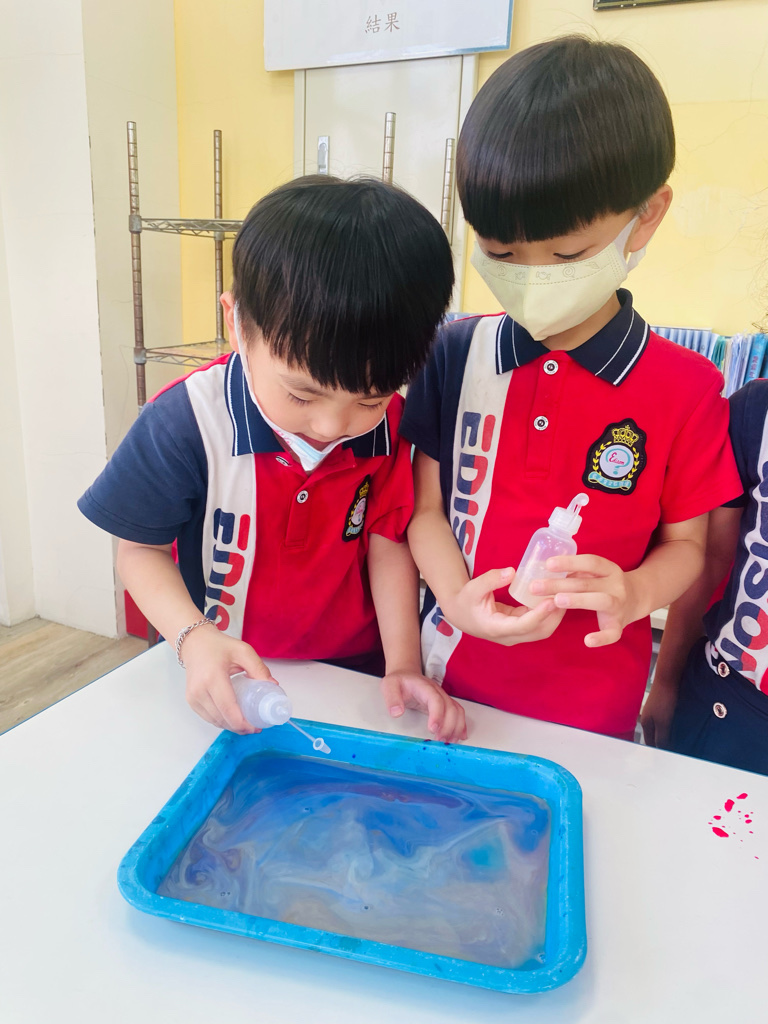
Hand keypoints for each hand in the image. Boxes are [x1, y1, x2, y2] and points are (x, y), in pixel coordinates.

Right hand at [181, 624, 274, 733]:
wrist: (195, 643)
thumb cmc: (219, 646)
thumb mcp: (243, 651)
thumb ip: (259, 668)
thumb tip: (273, 686)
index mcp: (213, 677)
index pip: (228, 708)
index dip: (242, 723)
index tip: (257, 727)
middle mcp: (199, 690)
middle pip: (221, 719)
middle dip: (240, 728)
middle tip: (256, 727)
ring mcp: (193, 697)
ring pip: (214, 721)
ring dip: (231, 726)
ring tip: (247, 724)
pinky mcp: (191, 701)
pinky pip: (208, 717)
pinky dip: (222, 721)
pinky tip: (233, 719)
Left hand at [381, 670, 467, 742]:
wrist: (406, 676)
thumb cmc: (399, 682)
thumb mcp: (389, 685)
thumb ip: (392, 698)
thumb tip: (397, 713)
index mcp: (424, 687)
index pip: (435, 699)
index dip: (437, 715)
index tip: (432, 729)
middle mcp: (437, 692)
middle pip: (450, 707)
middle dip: (447, 726)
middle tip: (439, 741)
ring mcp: (443, 698)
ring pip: (457, 711)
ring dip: (456, 728)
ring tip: (448, 742)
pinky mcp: (444, 704)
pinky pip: (458, 713)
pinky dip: (460, 726)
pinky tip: (459, 737)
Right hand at [443, 567, 564, 645]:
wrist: (460, 614)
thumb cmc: (465, 601)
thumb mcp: (473, 588)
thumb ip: (490, 580)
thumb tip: (511, 572)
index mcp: (496, 628)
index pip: (522, 626)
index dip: (539, 615)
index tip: (551, 601)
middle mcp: (509, 636)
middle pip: (539, 631)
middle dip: (555, 615)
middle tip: (566, 593)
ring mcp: (517, 634)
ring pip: (543, 629)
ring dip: (556, 614)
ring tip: (567, 593)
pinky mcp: (521, 628)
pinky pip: (540, 623)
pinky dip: (550, 611)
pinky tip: (557, 595)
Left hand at [530, 554, 638, 647]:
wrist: (636, 599)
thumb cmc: (605, 584)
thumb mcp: (596, 573)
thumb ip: (576, 572)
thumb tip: (543, 569)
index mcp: (609, 569)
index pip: (590, 562)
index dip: (569, 562)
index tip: (548, 564)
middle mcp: (616, 585)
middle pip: (587, 583)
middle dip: (560, 584)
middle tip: (536, 587)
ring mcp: (619, 605)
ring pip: (602, 601)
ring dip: (579, 600)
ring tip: (557, 601)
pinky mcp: (619, 625)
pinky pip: (612, 633)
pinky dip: (601, 638)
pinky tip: (588, 640)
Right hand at [640, 680, 678, 747]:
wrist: (668, 678)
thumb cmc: (664, 700)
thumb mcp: (663, 722)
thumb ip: (662, 737)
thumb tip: (663, 750)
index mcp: (645, 723)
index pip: (650, 743)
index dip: (658, 751)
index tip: (668, 758)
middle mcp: (648, 717)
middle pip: (654, 735)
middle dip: (663, 743)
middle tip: (676, 752)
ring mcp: (654, 711)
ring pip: (660, 728)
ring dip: (668, 734)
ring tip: (679, 741)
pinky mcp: (661, 705)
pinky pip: (665, 720)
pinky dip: (671, 726)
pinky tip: (679, 727)